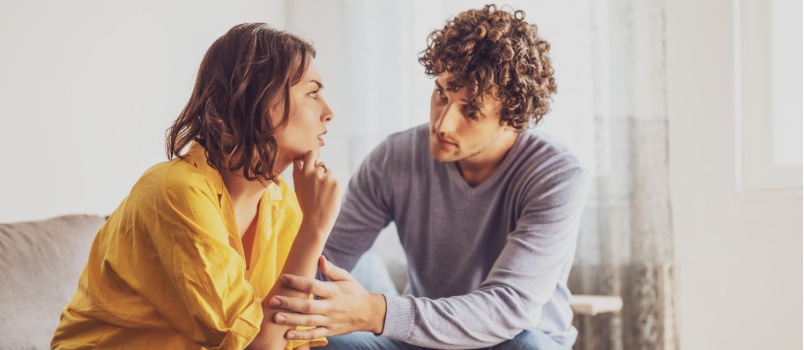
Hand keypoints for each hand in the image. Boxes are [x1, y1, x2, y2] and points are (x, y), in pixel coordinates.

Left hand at [268, 256, 386, 339]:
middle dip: (289, 303)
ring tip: (276, 317)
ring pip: (308, 321)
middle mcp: (331, 307)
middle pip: (307, 305)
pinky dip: (301, 335)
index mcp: (333, 291)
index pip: (313, 285)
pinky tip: (287, 334)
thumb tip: (320, 258)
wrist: (370, 313)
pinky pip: (314, 334)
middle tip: (273, 300)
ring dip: (291, 320)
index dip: (297, 281)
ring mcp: (330, 320)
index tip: (283, 278)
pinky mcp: (330, 331)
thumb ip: (332, 270)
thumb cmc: (355, 292)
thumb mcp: (346, 278)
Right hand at [292, 150, 340, 236]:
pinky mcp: (336, 184)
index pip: (311, 154)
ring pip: (330, 173)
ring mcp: (327, 179)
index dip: (313, 156)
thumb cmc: (306, 205)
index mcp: (305, 174)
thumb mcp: (298, 189)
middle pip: (322, 165)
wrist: (316, 220)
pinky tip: (329, 196)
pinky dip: (334, 187)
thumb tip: (296, 160)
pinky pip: (335, 181)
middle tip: (318, 188)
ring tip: (323, 193)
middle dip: (321, 173)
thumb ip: (297, 173)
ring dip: (328, 179)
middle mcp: (316, 174)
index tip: (314, 161)